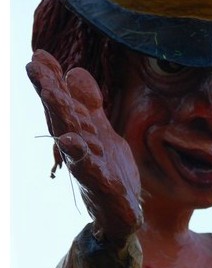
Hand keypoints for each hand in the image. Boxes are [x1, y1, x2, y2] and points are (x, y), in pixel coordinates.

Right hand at [26, 50, 142, 248]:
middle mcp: (79, 146)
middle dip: (50, 92)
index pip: (64, 104)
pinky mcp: (102, 185)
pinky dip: (82, 158)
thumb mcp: (99, 130)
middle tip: (35, 67)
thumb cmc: (107, 168)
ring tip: (52, 94)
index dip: (52, 80)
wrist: (119, 212)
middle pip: (62, 117)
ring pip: (71, 139)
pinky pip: (91, 170)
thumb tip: (74, 70)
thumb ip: (87, 103)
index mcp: (80, 131)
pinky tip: (74, 143)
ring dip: (60, 117)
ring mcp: (88, 166)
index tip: (39, 55)